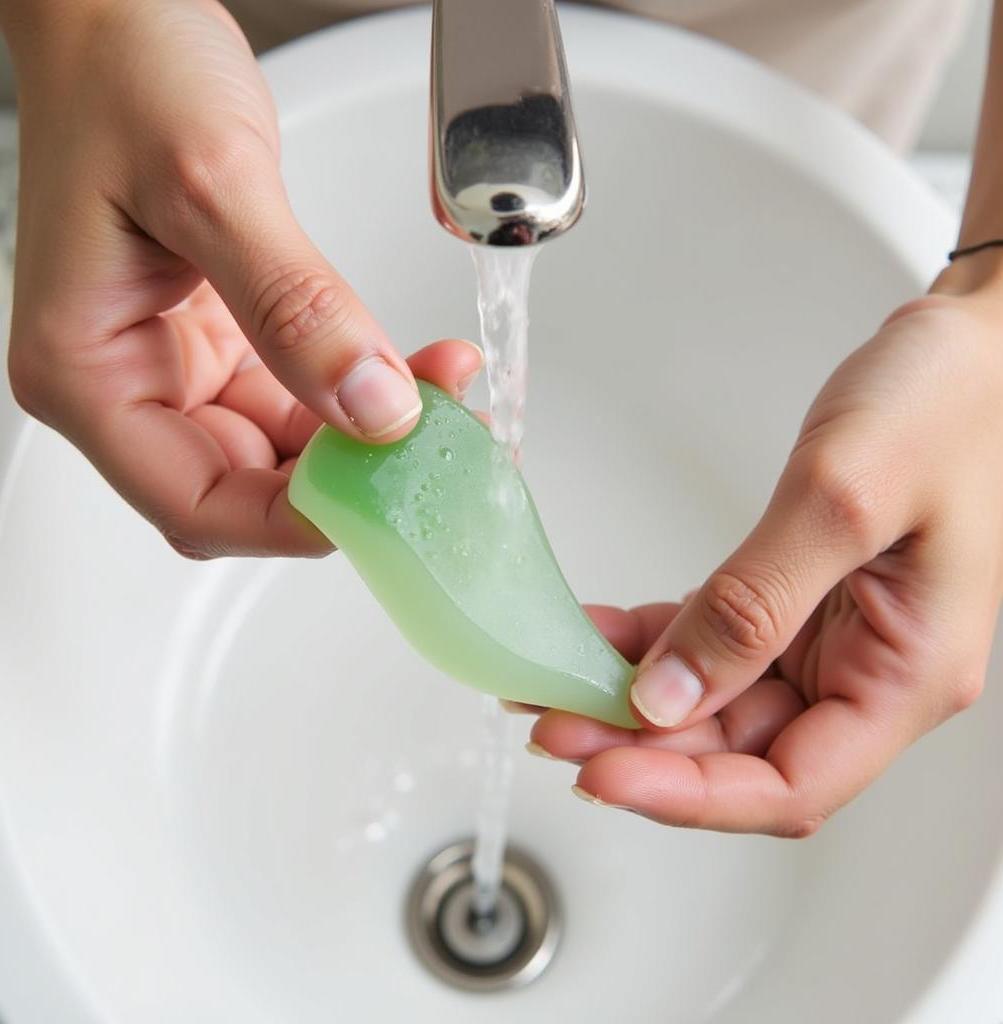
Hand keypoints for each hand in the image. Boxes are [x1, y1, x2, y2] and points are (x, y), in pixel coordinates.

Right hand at [0, 0, 480, 556]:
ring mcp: (178, 367)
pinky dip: (360, 394)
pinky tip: (415, 371)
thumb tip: (372, 407)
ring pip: (287, 450)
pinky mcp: (224, 341)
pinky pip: (301, 399)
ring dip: (368, 437)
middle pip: (247, 489)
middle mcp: (127, 384)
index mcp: (86, 372)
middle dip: (347, 480)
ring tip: (446, 398)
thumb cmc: (123, 71)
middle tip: (435, 453)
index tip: (383, 502)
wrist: (122, 12)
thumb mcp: (213, 183)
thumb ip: (296, 306)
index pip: (194, 501)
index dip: (292, 522)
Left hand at [532, 284, 1002, 836]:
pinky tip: (596, 635)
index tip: (601, 772)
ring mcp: (829, 638)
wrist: (972, 350)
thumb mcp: (844, 497)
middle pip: (740, 750)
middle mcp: (868, 672)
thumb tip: (668, 696)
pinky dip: (653, 644)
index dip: (688, 795)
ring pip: (718, 703)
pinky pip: (713, 644)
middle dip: (641, 746)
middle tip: (552, 722)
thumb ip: (755, 603)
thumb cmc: (945, 404)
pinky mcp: (795, 600)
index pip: (790, 784)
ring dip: (635, 701)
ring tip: (553, 686)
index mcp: (906, 674)